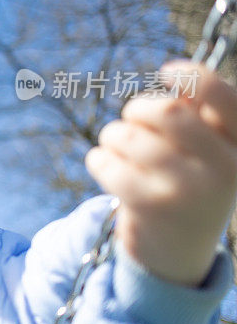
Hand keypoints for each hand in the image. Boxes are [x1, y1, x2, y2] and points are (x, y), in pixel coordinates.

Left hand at [85, 60, 236, 286]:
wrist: (177, 250)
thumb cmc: (187, 181)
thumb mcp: (206, 151)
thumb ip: (198, 116)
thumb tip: (179, 82)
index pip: (225, 97)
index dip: (194, 77)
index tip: (167, 73)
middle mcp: (225, 169)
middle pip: (167, 111)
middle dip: (138, 109)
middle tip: (132, 120)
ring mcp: (189, 189)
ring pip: (129, 135)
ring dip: (113, 136)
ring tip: (118, 147)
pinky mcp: (152, 205)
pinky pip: (108, 162)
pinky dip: (99, 159)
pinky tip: (107, 167)